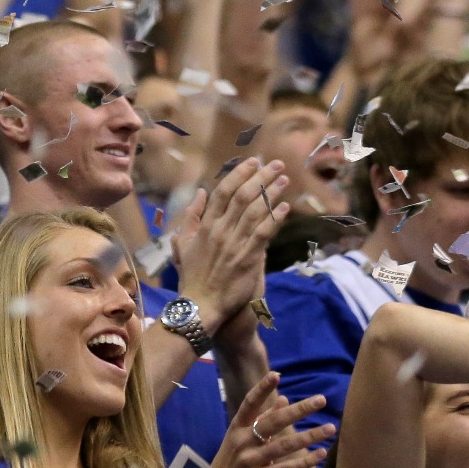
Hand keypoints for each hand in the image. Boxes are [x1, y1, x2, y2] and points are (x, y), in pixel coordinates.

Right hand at [172, 158, 288, 332]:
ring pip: (255, 211)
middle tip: (276, 164)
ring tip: (284, 179)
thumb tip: (200, 193)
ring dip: (271, 193)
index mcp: (205, 226)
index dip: (239, 174)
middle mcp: (219, 231)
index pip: (223, 192)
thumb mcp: (183, 244)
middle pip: (242, 196)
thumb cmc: (193, 277)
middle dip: (261, 177)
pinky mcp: (248, 259)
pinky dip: (275, 218)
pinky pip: (263, 233)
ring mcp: (234, 244)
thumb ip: (191, 218)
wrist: (200, 306)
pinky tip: (285, 207)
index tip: (253, 161)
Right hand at [211, 372, 335, 467]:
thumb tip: (284, 398)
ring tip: (330, 429)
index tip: (276, 375)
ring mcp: (250, 460)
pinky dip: (304, 462)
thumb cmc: (230, 463)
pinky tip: (320, 454)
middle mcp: (243, 441)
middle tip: (321, 400)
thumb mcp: (240, 439)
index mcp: (237, 428)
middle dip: (299, 410)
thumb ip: (262, 419)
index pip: (250, 404)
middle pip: (274, 422)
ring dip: (309, 436)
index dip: (262, 389)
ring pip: (284, 445)